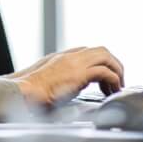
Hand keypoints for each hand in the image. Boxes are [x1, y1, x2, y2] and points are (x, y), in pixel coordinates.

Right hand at [9, 46, 123, 106]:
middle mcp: (70, 56)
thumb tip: (66, 88)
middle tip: (117, 80)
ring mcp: (75, 63)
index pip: (87, 51)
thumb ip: (58, 78)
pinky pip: (104, 72)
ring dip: (116, 70)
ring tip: (117, 85)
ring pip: (106, 57)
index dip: (100, 62)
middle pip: (101, 50)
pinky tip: (111, 91)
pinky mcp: (80, 74)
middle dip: (113, 63)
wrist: (25, 91)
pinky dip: (112, 80)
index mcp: (62, 57)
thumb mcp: (46, 79)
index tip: (104, 76)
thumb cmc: (31, 90)